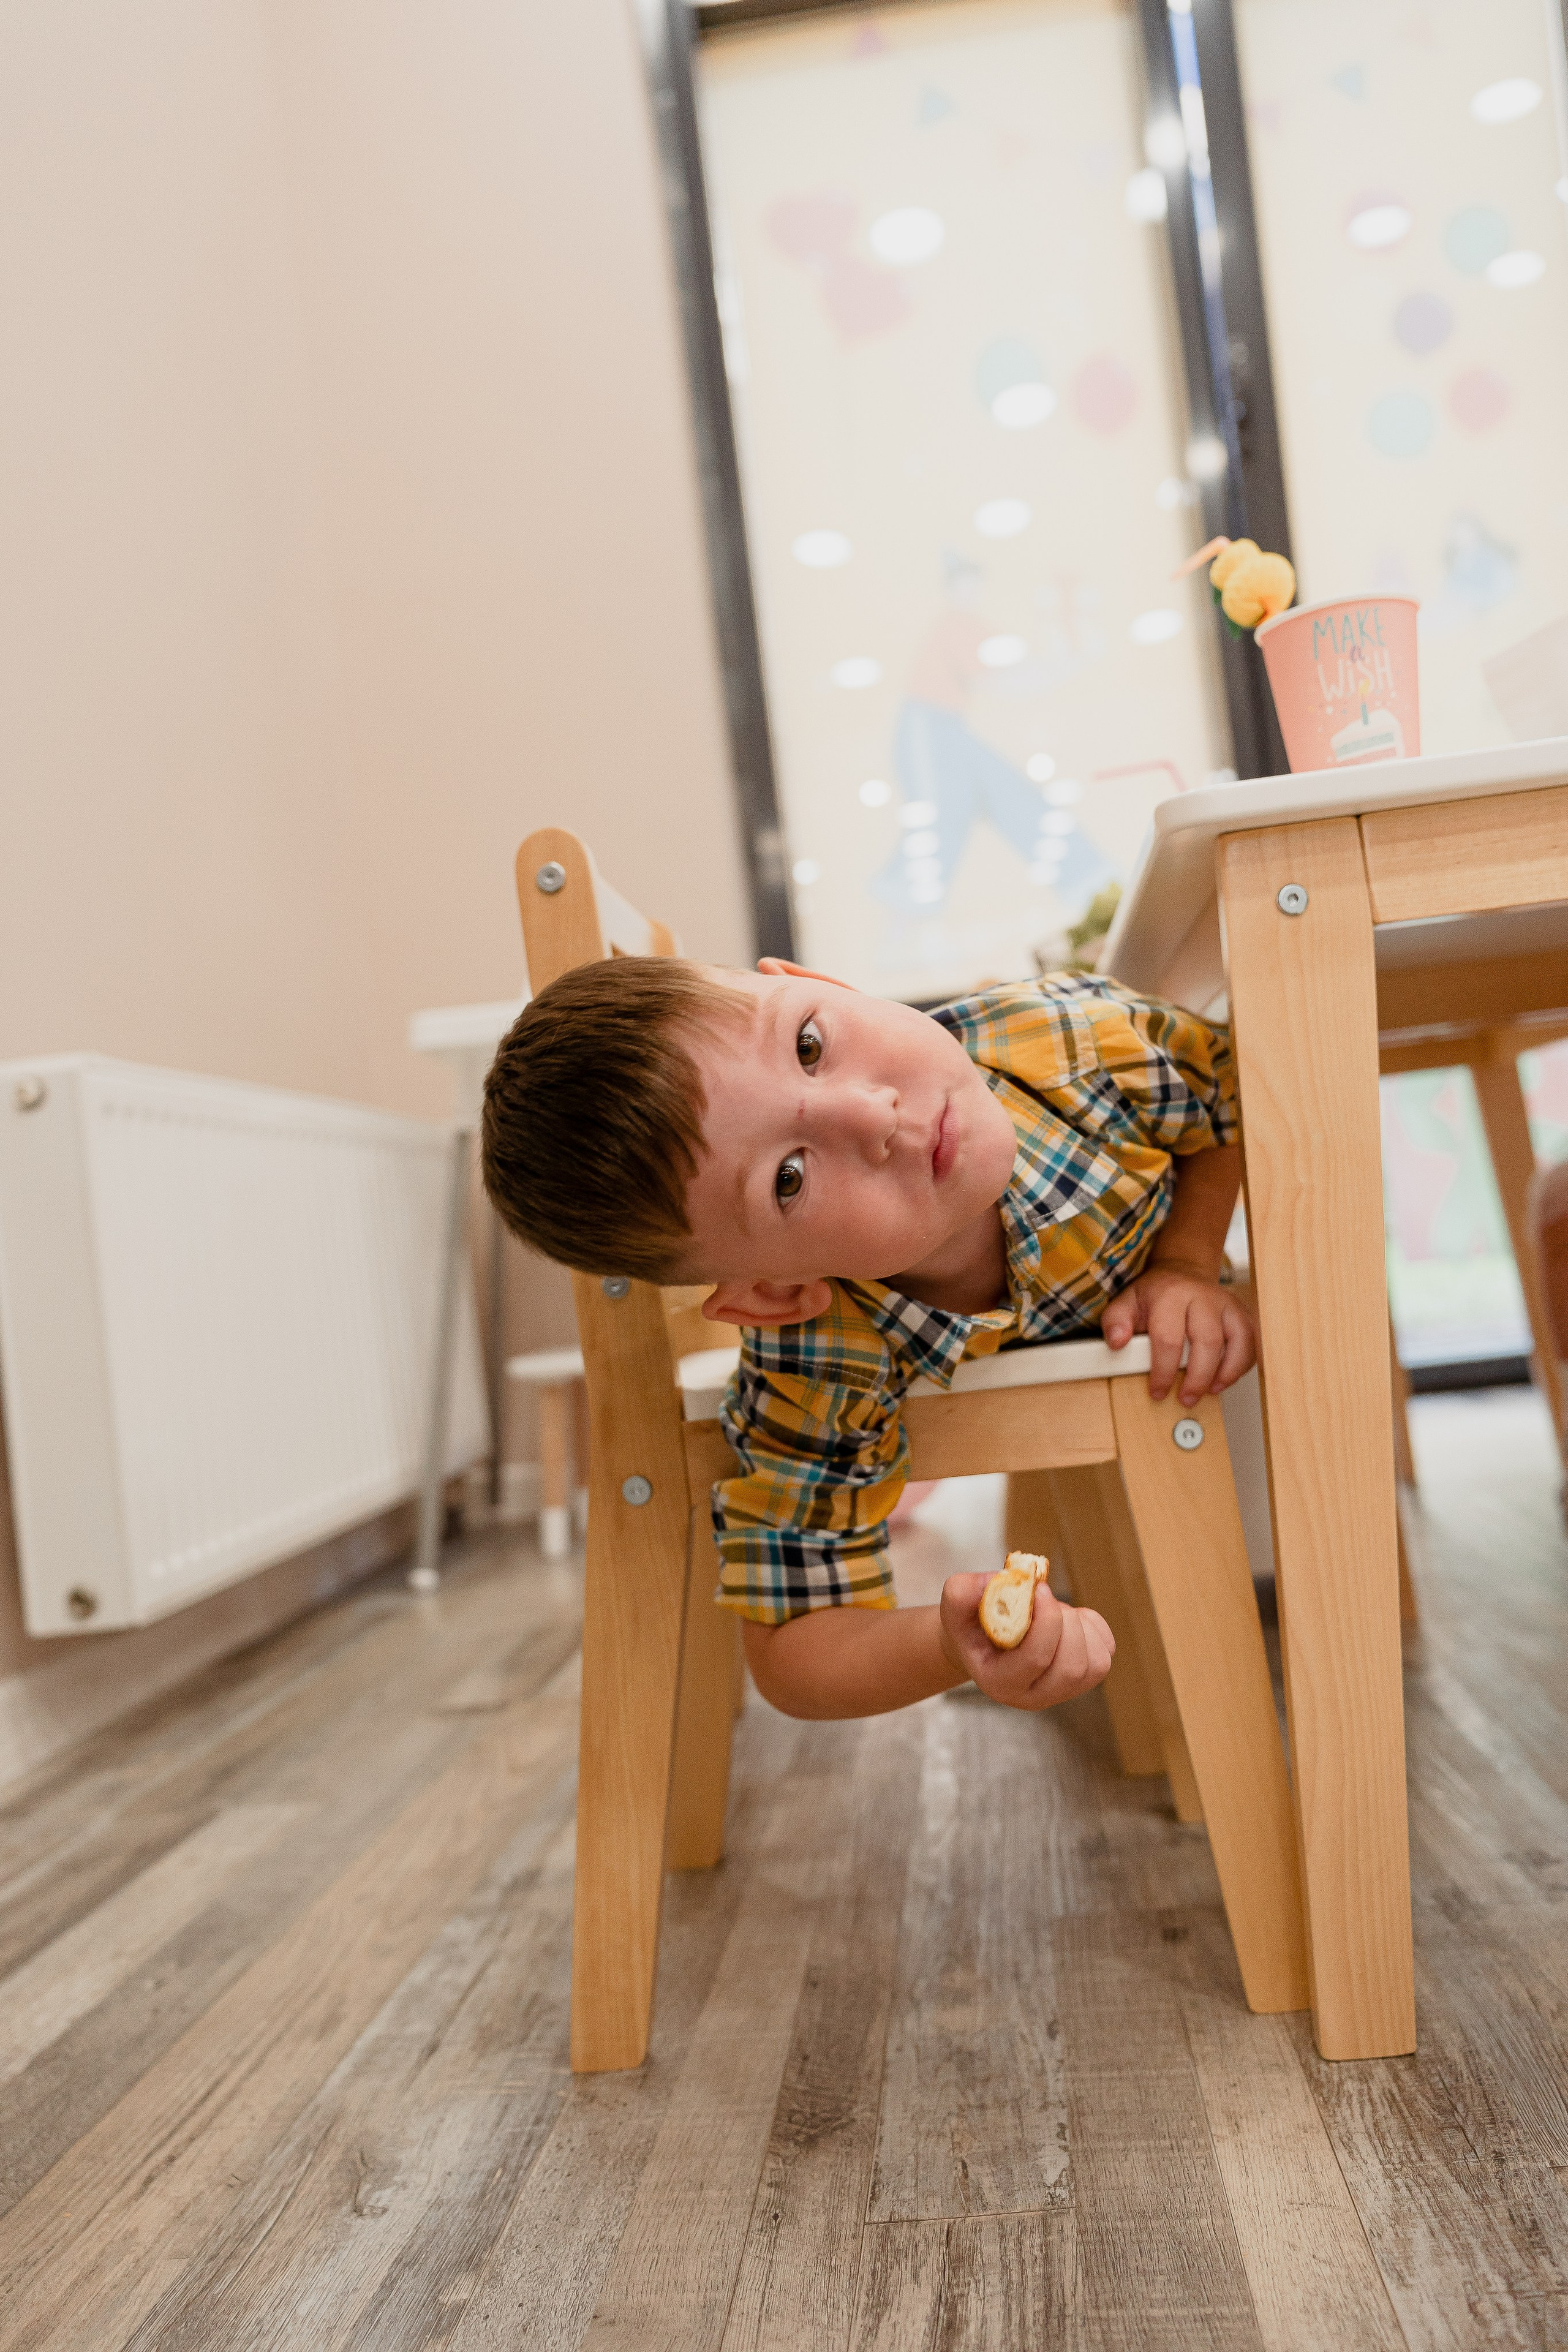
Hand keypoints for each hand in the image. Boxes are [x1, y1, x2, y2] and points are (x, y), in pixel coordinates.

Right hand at [938, 1573, 1113, 1711]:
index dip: (1046, 1621)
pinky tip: (1069, 1619)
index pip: (1036, 1660)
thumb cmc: (970, 1623)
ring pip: (1095, 1664)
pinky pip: (1105, 1652)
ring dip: (1080, 1625)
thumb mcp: (955, 1604)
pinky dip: (1094, 1627)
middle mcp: (1033, 1696)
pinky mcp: (1083, 1678)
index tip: (1038, 1589)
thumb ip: (963, 1591)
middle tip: (1045, 1599)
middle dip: (1064, 1623)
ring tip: (1055, 1610)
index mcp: (999, 1683)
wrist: (983, 1639)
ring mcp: (1061, 1691)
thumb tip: (1000, 1580)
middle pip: (1071, 1667)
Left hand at [1100, 1258, 1254, 1403]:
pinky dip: (1242, 1364)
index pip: (1168, 1338)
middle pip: (1207, 1342)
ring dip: (1226, 1372)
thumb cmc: (1155, 1293)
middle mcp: (1203, 1297)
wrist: (1182, 1271)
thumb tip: (1116, 1342)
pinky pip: (1251, 1341)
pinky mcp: (1241, 1312)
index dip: (1163, 1371)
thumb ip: (1115, 1321)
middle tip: (1186, 1398)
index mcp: (1170, 1295)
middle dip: (1197, 1378)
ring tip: (1210, 1391)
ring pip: (1238, 1340)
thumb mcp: (1126, 1302)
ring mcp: (1226, 1304)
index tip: (1157, 1391)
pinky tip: (1225, 1378)